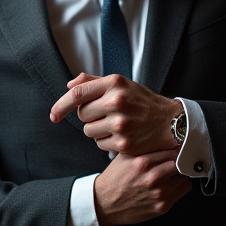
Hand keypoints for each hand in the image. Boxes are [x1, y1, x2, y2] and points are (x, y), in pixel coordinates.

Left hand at [50, 73, 181, 154]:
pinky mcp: (123, 142)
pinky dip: (105, 141)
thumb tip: (69, 85)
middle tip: (105, 114)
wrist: (171, 122)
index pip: (77, 94)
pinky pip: (99, 143)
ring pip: (89, 131)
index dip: (61, 105)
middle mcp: (116, 101)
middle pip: (81, 114)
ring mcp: (120, 123)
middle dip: (88, 116)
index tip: (54, 115)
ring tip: (115, 124)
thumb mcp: (122, 84)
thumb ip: (94, 82)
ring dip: (96, 130)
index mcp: (114, 83)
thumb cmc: (143, 102)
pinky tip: (121, 135)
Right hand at [94, 149, 191, 225]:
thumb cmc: (115, 178)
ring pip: (185, 177)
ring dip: (180, 173)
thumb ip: (144, 146)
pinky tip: (171, 184)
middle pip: (180, 162)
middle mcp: (152, 178)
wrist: (104, 203)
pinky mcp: (162, 206)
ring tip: (172, 172)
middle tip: (176, 159)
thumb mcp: (125, 156)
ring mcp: (159, 193)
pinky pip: (183, 191)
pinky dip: (180, 185)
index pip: (172, 149)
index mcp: (142, 162)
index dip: (175, 147)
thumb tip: (164, 137)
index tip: (177, 146)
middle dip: (179, 160)